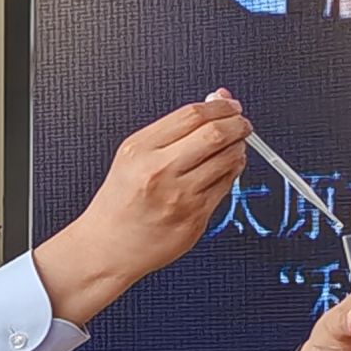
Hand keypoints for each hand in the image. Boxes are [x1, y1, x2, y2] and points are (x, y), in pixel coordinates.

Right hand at [35, 90, 248, 325]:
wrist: (107, 247)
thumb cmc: (120, 201)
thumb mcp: (133, 156)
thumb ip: (174, 130)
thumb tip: (215, 103)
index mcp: (140, 150)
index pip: (192, 115)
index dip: (219, 106)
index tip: (230, 106)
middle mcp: (159, 171)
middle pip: (214, 133)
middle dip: (237, 124)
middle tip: (242, 123)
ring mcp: (179, 197)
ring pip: (227, 159)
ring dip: (238, 148)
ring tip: (235, 146)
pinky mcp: (194, 218)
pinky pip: (226, 186)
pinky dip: (232, 172)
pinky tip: (226, 169)